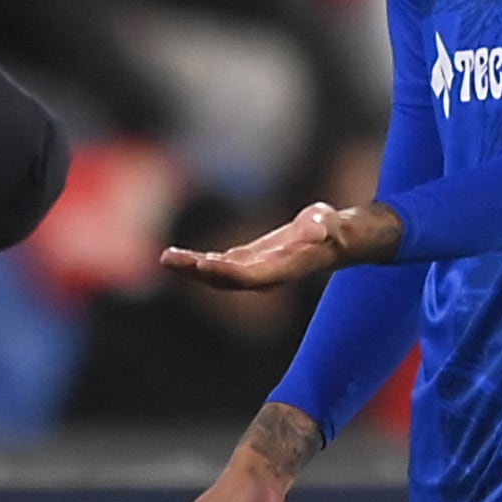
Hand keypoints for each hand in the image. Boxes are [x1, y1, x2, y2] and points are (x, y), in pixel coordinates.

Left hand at [159, 200, 398, 290]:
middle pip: (226, 279)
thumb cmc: (333, 229)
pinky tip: (179, 257)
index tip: (202, 263)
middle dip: (198, 271)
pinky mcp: (249, 262)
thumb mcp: (329, 223)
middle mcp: (264, 275)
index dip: (225, 271)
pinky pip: (219, 266)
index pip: (250, 275)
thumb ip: (323, 227)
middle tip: (170, 259)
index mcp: (281, 268)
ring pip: (219, 274)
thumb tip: (319, 228)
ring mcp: (255, 270)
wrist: (335, 240)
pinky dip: (198, 263)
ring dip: (192, 268)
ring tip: (167, 258)